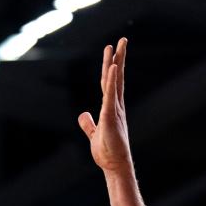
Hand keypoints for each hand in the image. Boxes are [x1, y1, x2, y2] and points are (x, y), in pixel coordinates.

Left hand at [78, 38, 133, 174]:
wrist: (114, 165)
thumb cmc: (106, 152)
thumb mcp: (94, 133)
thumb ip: (88, 123)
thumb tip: (83, 114)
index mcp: (111, 108)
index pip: (109, 83)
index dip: (110, 67)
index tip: (111, 51)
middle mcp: (115, 105)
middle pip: (116, 77)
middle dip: (118, 57)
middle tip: (122, 40)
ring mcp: (114, 109)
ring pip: (115, 81)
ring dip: (116, 62)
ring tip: (118, 45)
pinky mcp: (110, 116)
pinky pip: (110, 95)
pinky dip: (111, 80)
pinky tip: (112, 67)